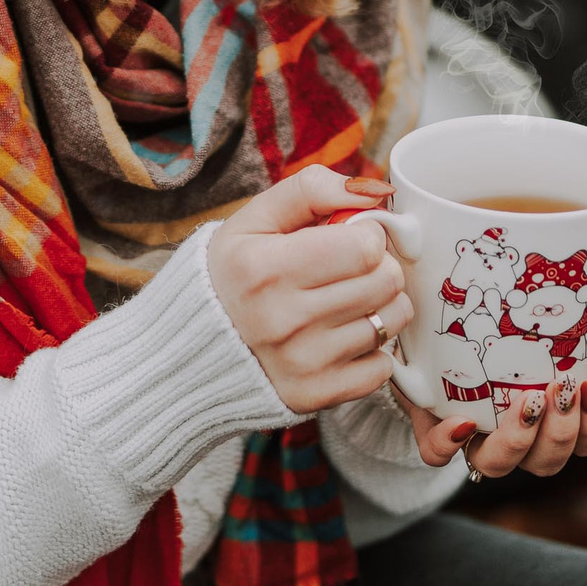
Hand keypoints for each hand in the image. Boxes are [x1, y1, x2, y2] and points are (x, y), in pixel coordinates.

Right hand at [208, 167, 410, 412]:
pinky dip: (372, 351)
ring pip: (391, 322)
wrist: (195, 348)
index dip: (368, 235)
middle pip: (385, 281)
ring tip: (348, 301)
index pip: (365, 246)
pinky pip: (382, 367)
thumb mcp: (254, 219)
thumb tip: (374, 193)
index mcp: (266, 268)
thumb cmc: (234, 275)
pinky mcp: (315, 395)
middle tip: (352, 269)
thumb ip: (311, 189)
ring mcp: (301, 362)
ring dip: (381, 306)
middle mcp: (283, 319)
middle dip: (380, 266)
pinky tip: (342, 337)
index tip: (349, 238)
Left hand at [396, 351, 586, 478]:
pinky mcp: (432, 428)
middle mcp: (514, 439)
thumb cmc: (508, 333)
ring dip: (519, 439)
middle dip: (560, 432)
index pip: (583, 444)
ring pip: (498, 465)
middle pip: (546, 462)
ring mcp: (473, 438)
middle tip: (559, 390)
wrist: (439, 322)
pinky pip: (438, 454)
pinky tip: (465, 421)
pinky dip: (450, 443)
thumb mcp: (554, 337)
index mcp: (548, 421)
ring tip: (526, 401)